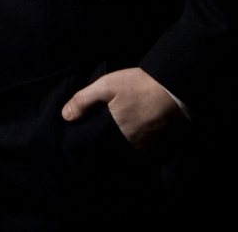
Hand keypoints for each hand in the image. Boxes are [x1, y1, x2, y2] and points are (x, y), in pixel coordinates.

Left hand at [61, 67, 186, 150]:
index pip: (96, 148)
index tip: (83, 135)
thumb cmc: (139, 86)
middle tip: (99, 132)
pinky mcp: (157, 146)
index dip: (89, 142)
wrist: (172, 88)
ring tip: (114, 132)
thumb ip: (84, 101)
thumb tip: (65, 116)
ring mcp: (146, 149)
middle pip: (111, 150)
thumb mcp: (107, 86)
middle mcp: (131, 147)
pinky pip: (140, 151)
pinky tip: (132, 132)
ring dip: (119, 144)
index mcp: (116, 136)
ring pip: (126, 151)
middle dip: (104, 144)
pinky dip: (134, 144)